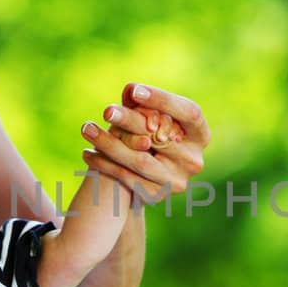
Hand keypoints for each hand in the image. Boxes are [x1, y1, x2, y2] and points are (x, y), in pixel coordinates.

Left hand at [80, 83, 208, 204]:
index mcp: (200, 134)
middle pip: (160, 136)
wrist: (143, 176)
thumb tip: (129, 90)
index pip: (189, 112)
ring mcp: (178, 181)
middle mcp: (194, 160)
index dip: (162, 100)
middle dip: (129, 120)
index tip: (134, 91)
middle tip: (106, 110)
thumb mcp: (146, 116)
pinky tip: (87, 153)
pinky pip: (127, 178)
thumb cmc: (148, 134)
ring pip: (140, 160)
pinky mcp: (157, 195)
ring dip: (110, 144)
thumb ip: (139, 102)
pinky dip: (106, 164)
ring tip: (87, 129)